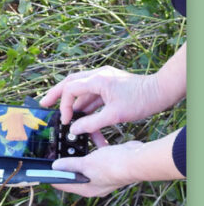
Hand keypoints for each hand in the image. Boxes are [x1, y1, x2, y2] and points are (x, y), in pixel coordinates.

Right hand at [39, 66, 161, 133]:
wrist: (162, 91)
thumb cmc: (142, 100)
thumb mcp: (115, 115)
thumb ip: (92, 123)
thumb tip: (74, 129)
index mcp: (97, 80)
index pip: (70, 89)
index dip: (64, 105)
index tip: (66, 120)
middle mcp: (98, 76)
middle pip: (69, 83)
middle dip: (56, 94)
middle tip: (44, 104)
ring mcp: (104, 79)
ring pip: (81, 90)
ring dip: (73, 104)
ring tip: (64, 115)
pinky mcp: (110, 85)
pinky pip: (93, 95)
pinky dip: (86, 106)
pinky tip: (83, 116)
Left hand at [51, 137, 138, 196]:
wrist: (138, 159)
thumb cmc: (114, 166)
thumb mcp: (86, 164)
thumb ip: (70, 165)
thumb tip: (56, 167)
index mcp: (88, 189)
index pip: (65, 185)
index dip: (52, 177)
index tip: (43, 170)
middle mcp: (95, 183)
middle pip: (74, 172)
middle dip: (65, 161)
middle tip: (54, 152)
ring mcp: (103, 172)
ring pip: (86, 160)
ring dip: (80, 150)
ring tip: (69, 140)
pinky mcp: (110, 162)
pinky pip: (98, 152)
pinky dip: (93, 143)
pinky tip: (89, 132)